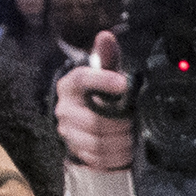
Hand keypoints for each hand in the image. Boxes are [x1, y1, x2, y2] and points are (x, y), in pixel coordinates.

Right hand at [57, 31, 135, 171]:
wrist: (90, 124)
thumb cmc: (100, 95)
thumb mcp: (105, 75)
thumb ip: (107, 57)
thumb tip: (106, 36)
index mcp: (70, 85)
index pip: (82, 80)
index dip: (102, 81)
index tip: (123, 84)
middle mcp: (64, 109)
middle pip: (94, 119)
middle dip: (119, 122)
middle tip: (131, 120)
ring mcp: (68, 132)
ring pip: (98, 142)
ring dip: (120, 141)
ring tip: (129, 135)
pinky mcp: (76, 151)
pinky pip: (98, 158)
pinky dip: (115, 156)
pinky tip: (123, 149)